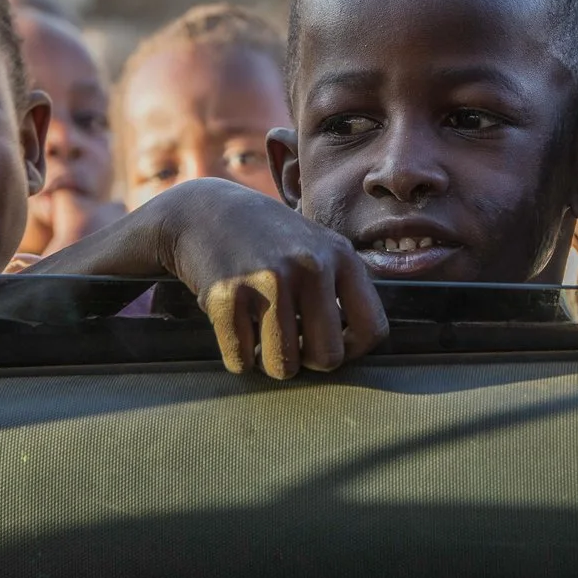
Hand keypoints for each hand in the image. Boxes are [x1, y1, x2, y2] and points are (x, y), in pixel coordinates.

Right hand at [104, 179, 386, 379]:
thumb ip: (342, 288)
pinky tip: (234, 326)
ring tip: (260, 335)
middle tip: (288, 343)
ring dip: (269, 362)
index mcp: (341, 256)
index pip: (372, 329)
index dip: (352, 350)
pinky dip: (237, 355)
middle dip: (306, 362)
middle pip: (328, 358)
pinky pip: (242, 360)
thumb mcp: (317, 247)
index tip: (327, 344)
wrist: (205, 210)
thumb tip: (358, 347)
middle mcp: (310, 266)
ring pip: (284, 367)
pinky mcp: (227, 294)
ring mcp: (268, 279)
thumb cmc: (268, 239)